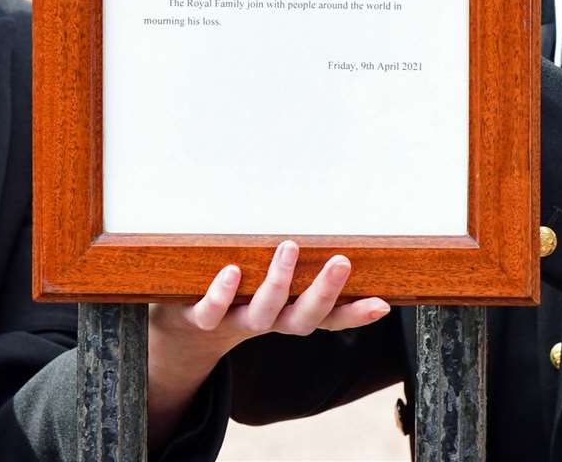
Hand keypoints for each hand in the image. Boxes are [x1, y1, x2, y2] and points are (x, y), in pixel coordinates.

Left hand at [143, 241, 390, 445]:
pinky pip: (211, 311)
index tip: (382, 304)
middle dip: (323, 292)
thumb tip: (330, 229)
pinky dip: (221, 294)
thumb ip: (294, 266)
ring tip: (289, 247)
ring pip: (261, 313)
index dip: (354, 315)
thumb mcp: (267, 286)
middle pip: (301, 318)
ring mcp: (232, 322)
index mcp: (285, 314)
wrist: (179, 334)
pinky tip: (231, 271)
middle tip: (341, 262)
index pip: (327, 318)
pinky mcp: (198, 318)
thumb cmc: (233, 298)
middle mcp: (265, 322)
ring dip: (277, 283)